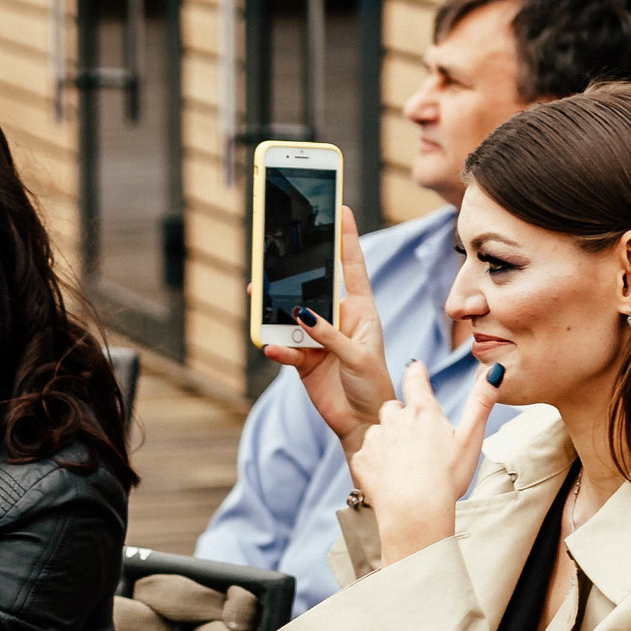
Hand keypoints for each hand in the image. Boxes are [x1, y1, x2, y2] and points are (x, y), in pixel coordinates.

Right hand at [266, 207, 395, 454]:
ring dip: (274, 308)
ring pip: (290, 313)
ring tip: (258, 297)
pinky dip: (277, 347)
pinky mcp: (302, 358)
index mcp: (361, 309)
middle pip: (311, 285)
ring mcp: (316, 337)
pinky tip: (270, 346)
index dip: (346, 237)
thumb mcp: (358, 356)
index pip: (351, 266)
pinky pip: (284, 346)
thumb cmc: (372, 385)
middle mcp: (337, 318)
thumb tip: (303, 314)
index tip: (342, 208)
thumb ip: (331, 335)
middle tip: (274, 251)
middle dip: (292, 270)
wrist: (362, 422)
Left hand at [347, 358, 502, 564]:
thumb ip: (481, 403)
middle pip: (393, 407)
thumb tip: (494, 370)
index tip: (415, 367)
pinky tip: (390, 478)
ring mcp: (375, 438)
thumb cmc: (446, 477)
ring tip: (404, 464)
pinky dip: (376, 463)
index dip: (416, 372)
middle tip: (417, 441)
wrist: (414, 512)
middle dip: (402, 417)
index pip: (415, 380)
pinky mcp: (361, 459)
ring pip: (378, 431)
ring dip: (388, 440)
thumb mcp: (471, 438)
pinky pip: (366, 454)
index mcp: (423, 411)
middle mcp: (394, 419)